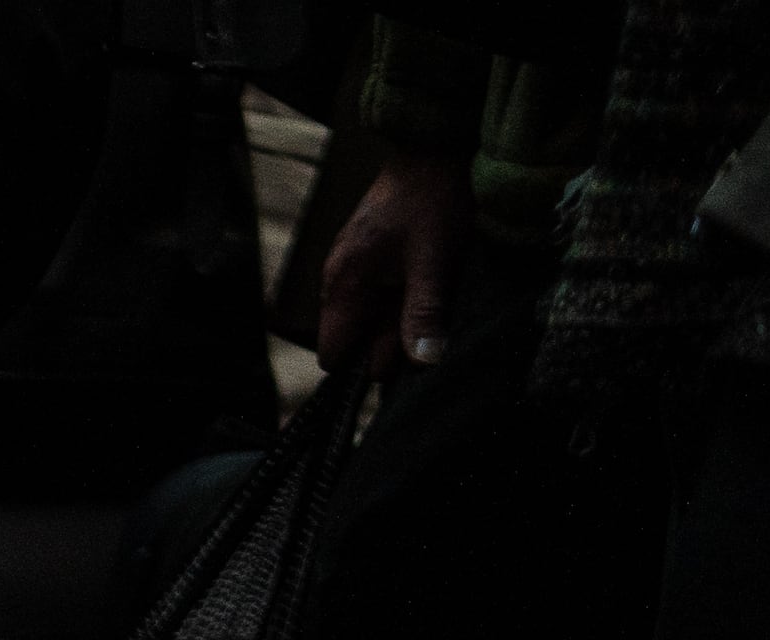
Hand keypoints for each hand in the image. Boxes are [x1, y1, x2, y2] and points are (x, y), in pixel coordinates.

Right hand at [316, 140, 467, 372]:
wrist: (436, 146)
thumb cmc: (433, 199)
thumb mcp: (435, 260)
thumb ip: (423, 314)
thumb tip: (421, 363)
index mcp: (344, 282)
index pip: (334, 353)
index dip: (367, 363)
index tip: (404, 353)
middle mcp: (337, 277)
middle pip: (353, 338)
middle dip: (388, 341)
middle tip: (427, 318)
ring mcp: (349, 264)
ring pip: (367, 316)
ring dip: (397, 319)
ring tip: (428, 292)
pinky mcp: (366, 255)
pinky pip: (375, 294)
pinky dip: (398, 298)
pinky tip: (423, 279)